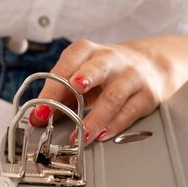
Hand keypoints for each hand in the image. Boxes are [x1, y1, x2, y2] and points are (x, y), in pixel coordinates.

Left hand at [30, 38, 183, 144]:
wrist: (149, 63)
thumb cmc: (106, 70)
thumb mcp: (81, 73)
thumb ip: (60, 92)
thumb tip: (38, 116)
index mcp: (87, 51)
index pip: (68, 65)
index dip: (53, 87)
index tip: (41, 110)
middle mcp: (111, 60)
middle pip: (97, 68)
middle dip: (84, 78)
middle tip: (73, 90)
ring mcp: (131, 77)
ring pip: (114, 95)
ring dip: (96, 118)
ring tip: (83, 134)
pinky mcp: (147, 95)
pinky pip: (130, 111)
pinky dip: (115, 125)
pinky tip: (103, 135)